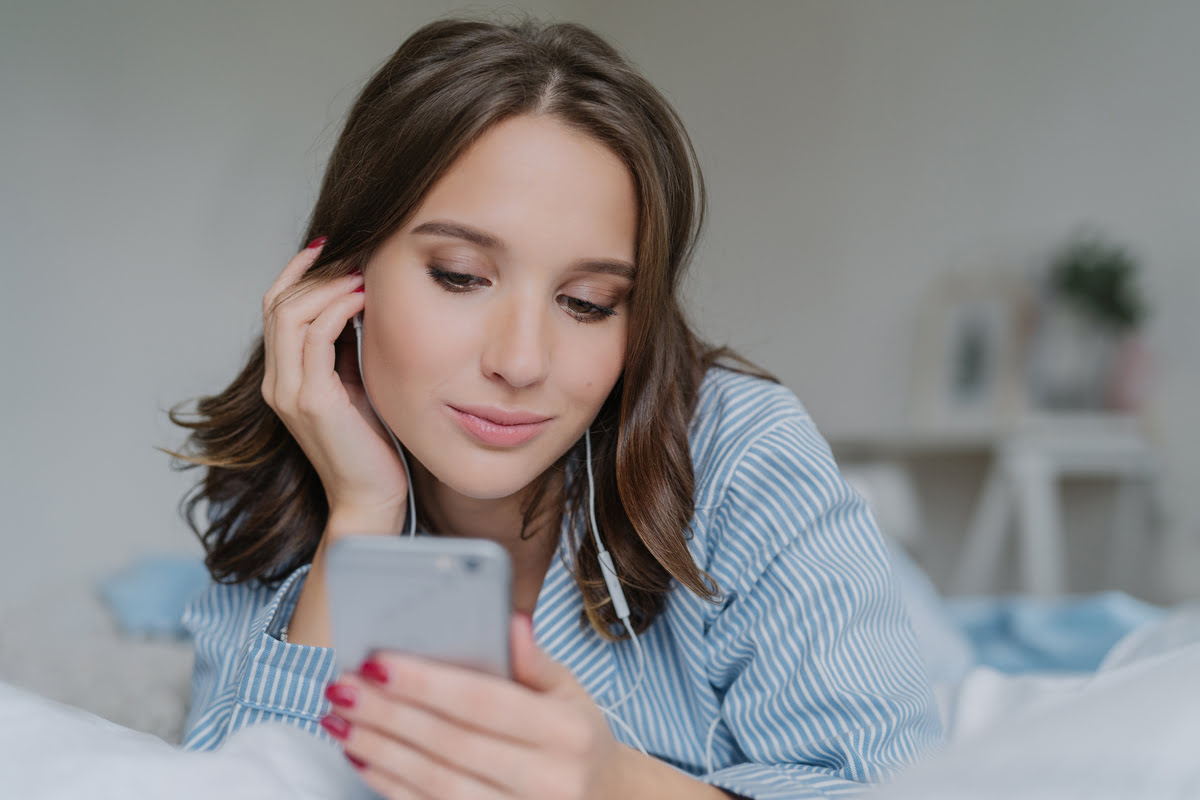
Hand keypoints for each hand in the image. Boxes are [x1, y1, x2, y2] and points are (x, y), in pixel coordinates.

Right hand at [260, 238, 407, 532]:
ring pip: (291, 313)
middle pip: (277, 303)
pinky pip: (316, 337)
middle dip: (314, 271)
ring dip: (329, 284)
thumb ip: (347, 350)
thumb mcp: (356, 386)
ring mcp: (290, 392)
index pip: (276, 309)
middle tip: (353, 253)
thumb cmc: (372, 446)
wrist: (371, 499)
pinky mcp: (313, 401)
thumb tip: (360, 303)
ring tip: (363, 272)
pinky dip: (340, 308)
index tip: (332, 249)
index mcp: (284, 379)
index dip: (299, 273)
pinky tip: (366, 299)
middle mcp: (278, 383)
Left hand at [322, 615, 626, 798]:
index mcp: (567, 733)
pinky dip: (390, 783)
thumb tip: (509, 622)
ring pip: (434, 784)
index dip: (426, 683)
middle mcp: (547, 781)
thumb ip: (535, 660)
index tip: (376, 662)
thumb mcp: (571, 692)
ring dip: (379, 750)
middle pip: (450, 744)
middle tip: (342, 687)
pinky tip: (362, 755)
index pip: (484, 702)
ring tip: (340, 719)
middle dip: (388, 714)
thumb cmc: (577, 738)